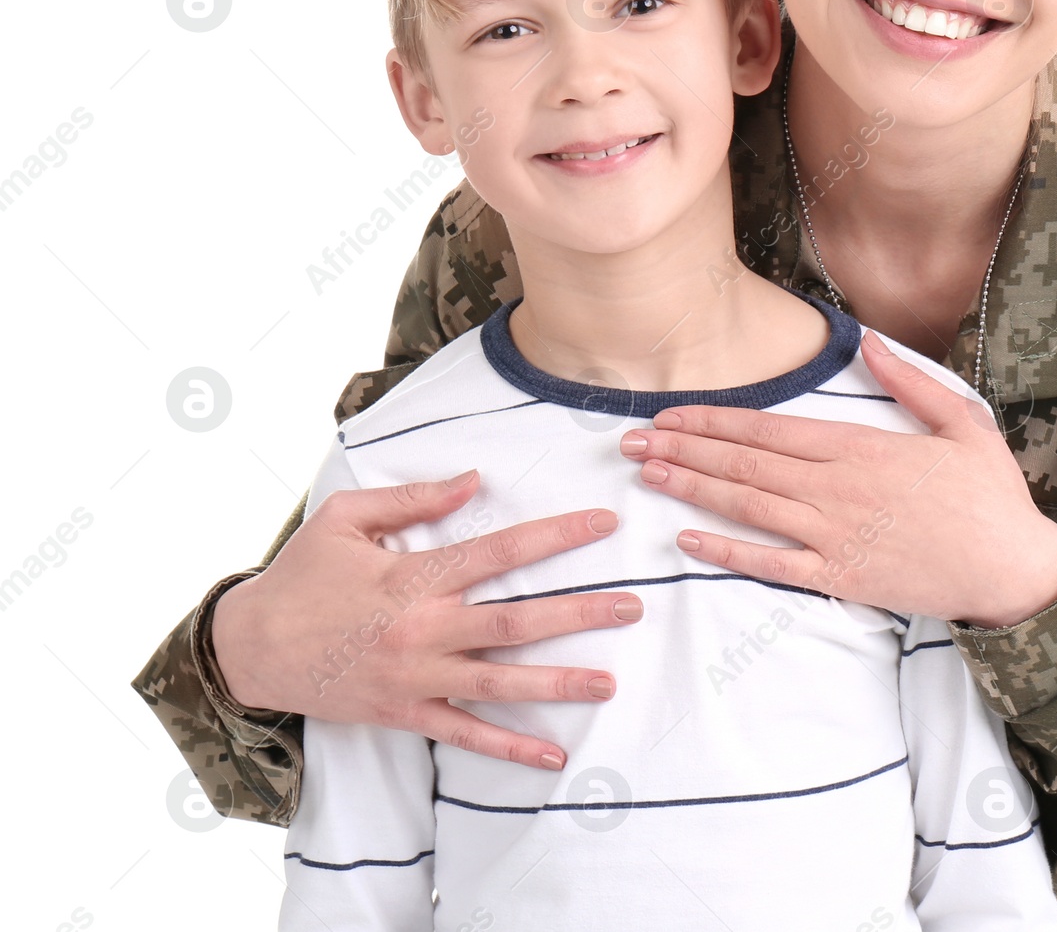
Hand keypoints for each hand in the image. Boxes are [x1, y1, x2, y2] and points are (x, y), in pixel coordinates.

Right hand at [210, 471, 641, 769]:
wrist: (248, 647)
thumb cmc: (300, 575)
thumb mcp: (347, 518)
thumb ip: (414, 497)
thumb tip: (474, 477)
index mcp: (414, 574)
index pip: (501, 551)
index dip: (557, 535)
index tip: (604, 523)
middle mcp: (423, 628)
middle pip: (516, 621)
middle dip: (580, 613)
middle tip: (632, 606)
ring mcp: (416, 676)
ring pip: (500, 681)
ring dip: (558, 683)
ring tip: (610, 682)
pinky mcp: (403, 712)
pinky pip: (464, 733)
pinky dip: (509, 747)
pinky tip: (552, 755)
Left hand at [618, 333, 1056, 627]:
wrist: (1012, 569)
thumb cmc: (989, 496)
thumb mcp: (962, 422)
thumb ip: (911, 382)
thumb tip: (869, 342)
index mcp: (862, 447)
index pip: (771, 430)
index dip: (714, 422)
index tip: (672, 412)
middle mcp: (838, 488)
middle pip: (746, 464)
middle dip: (685, 448)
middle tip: (632, 440)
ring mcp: (835, 535)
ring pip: (749, 508)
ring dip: (693, 489)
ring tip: (648, 474)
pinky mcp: (841, 576)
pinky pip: (773, 564)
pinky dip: (728, 553)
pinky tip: (688, 540)